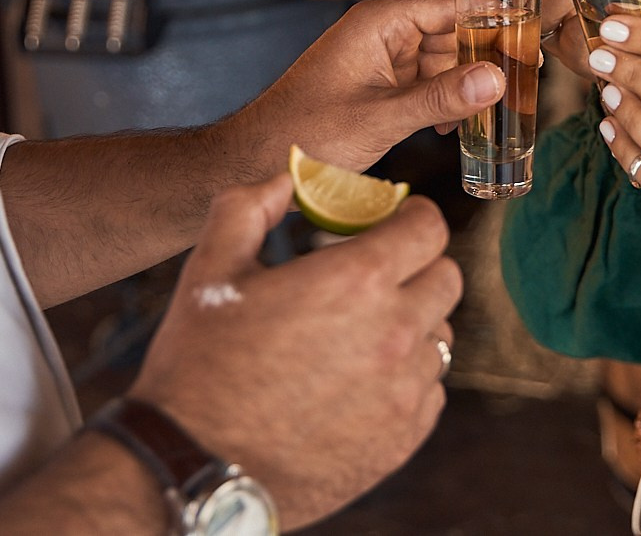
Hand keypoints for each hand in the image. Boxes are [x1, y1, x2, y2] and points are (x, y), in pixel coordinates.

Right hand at [133, 173, 460, 528]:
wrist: (193, 464)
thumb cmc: (198, 364)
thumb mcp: (211, 269)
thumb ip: (249, 207)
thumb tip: (285, 177)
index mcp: (355, 282)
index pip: (428, 228)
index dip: (411, 218)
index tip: (392, 225)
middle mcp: (394, 333)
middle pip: (446, 278)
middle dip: (417, 267)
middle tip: (375, 277)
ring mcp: (403, 391)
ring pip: (439, 337)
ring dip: (412, 324)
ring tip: (360, 334)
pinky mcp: (401, 439)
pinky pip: (430, 392)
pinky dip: (406, 379)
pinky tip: (360, 381)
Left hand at [241, 0, 504, 173]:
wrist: (256, 161)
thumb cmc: (305, 133)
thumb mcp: (381, 118)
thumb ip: (441, 98)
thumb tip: (498, 78)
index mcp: (380, 22)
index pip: (452, 1)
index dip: (495, 13)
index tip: (533, 29)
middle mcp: (383, 32)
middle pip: (453, 29)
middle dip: (487, 53)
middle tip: (526, 80)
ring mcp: (381, 58)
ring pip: (443, 59)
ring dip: (468, 82)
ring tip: (503, 108)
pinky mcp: (379, 84)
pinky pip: (426, 81)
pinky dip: (446, 100)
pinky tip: (460, 128)